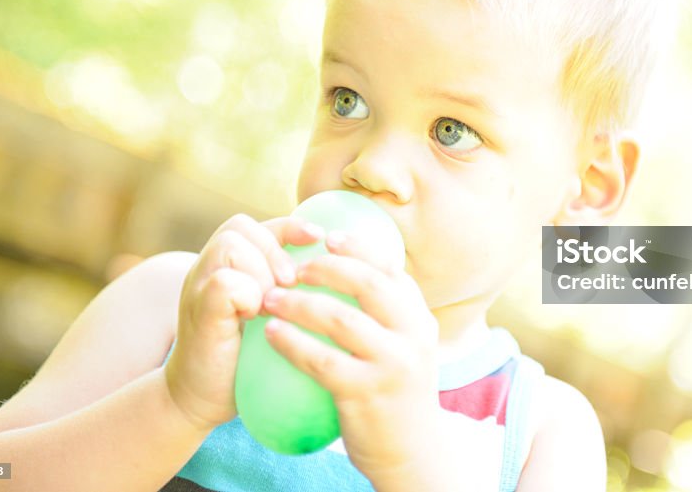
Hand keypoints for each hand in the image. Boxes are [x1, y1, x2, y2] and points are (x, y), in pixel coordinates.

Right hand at [163, 213, 324, 429]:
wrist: (200, 398)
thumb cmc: (243, 358)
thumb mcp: (269, 316)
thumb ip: (286, 291)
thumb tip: (341, 277)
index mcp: (228, 265)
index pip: (260, 226)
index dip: (291, 227)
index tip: (319, 237)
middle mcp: (209, 268)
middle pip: (241, 227)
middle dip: (274, 250)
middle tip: (289, 282)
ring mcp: (199, 286)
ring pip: (231, 246)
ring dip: (260, 270)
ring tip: (271, 302)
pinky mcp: (198, 310)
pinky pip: (224, 282)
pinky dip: (247, 295)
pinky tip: (255, 317)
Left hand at [261, 229, 440, 479]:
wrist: (411, 452)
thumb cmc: (396, 392)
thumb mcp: (406, 346)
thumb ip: (387, 312)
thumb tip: (351, 267)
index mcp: (420, 317)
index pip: (390, 268)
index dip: (358, 247)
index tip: (328, 238)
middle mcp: (413, 334)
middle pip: (368, 283)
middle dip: (327, 268)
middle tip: (295, 267)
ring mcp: (392, 363)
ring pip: (340, 319)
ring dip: (300, 304)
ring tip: (271, 298)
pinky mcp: (367, 392)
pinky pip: (321, 359)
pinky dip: (293, 342)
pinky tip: (272, 334)